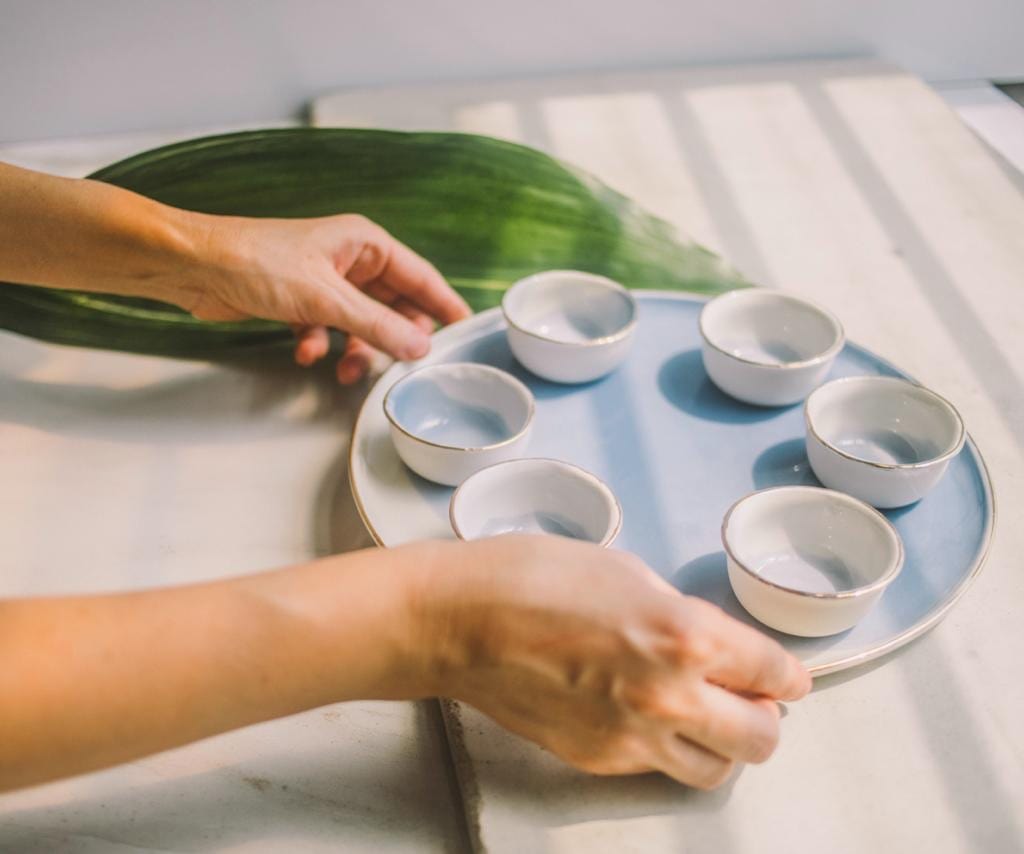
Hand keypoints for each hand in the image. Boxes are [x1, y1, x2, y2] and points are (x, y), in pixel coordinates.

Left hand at [185, 213, 470, 382]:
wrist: (192, 266)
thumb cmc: (253, 262)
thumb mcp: (325, 298)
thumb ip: (376, 325)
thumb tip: (420, 348)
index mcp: (364, 243)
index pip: (420, 276)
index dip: (443, 304)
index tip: (466, 329)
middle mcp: (349, 260)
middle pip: (392, 305)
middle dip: (393, 337)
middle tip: (403, 364)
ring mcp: (325, 282)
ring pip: (361, 324)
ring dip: (356, 349)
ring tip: (346, 370)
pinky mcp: (300, 303)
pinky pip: (328, 331)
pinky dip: (321, 346)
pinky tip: (306, 354)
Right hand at [417, 536, 810, 788]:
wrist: (460, 620)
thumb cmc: (533, 576)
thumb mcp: (626, 571)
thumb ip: (679, 614)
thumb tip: (708, 645)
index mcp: (685, 637)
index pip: (773, 673)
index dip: (788, 674)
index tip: (786, 676)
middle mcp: (669, 697)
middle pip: (761, 739)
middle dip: (766, 716)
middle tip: (749, 694)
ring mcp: (632, 738)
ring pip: (715, 770)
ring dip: (722, 742)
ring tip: (701, 712)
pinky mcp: (597, 760)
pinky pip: (656, 766)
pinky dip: (666, 745)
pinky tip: (643, 711)